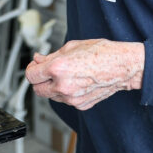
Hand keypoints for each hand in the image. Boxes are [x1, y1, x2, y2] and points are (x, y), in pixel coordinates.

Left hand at [25, 38, 144, 110]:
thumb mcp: (71, 47)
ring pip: (51, 96)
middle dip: (39, 80)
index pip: (31, 75)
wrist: (121, 66)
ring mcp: (72, 98)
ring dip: (53, 87)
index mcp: (58, 68)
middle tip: (47, 71)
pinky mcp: (80, 105)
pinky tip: (77, 81)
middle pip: (37, 90)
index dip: (31, 69)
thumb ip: (51, 56)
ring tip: (67, 74)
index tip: (35, 66)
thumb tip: (38, 60)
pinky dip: (66, 92)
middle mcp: (63, 86)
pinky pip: (65, 100)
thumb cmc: (100, 52)